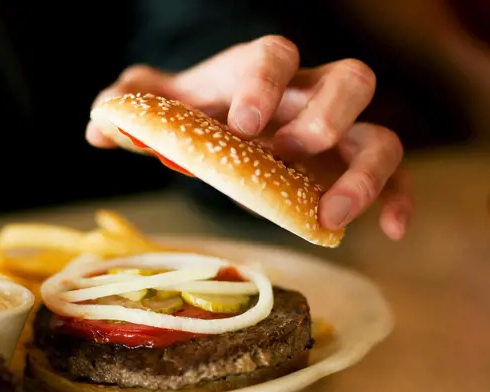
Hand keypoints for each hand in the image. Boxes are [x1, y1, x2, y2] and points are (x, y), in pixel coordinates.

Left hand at [86, 35, 412, 239]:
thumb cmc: (200, 111)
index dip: (265, 83)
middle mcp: (310, 93)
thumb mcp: (164, 105)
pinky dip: (399, 199)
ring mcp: (339, 132)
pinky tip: (390, 231)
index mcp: (260, 71)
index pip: (275, 54)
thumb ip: (131, 105)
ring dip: (365, 174)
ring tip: (332, 214)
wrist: (233, 122)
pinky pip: (396, 175)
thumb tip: (98, 126)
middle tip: (287, 154)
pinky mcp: (351, 167)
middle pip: (349, 80)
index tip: (244, 123)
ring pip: (380, 134)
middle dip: (324, 117)